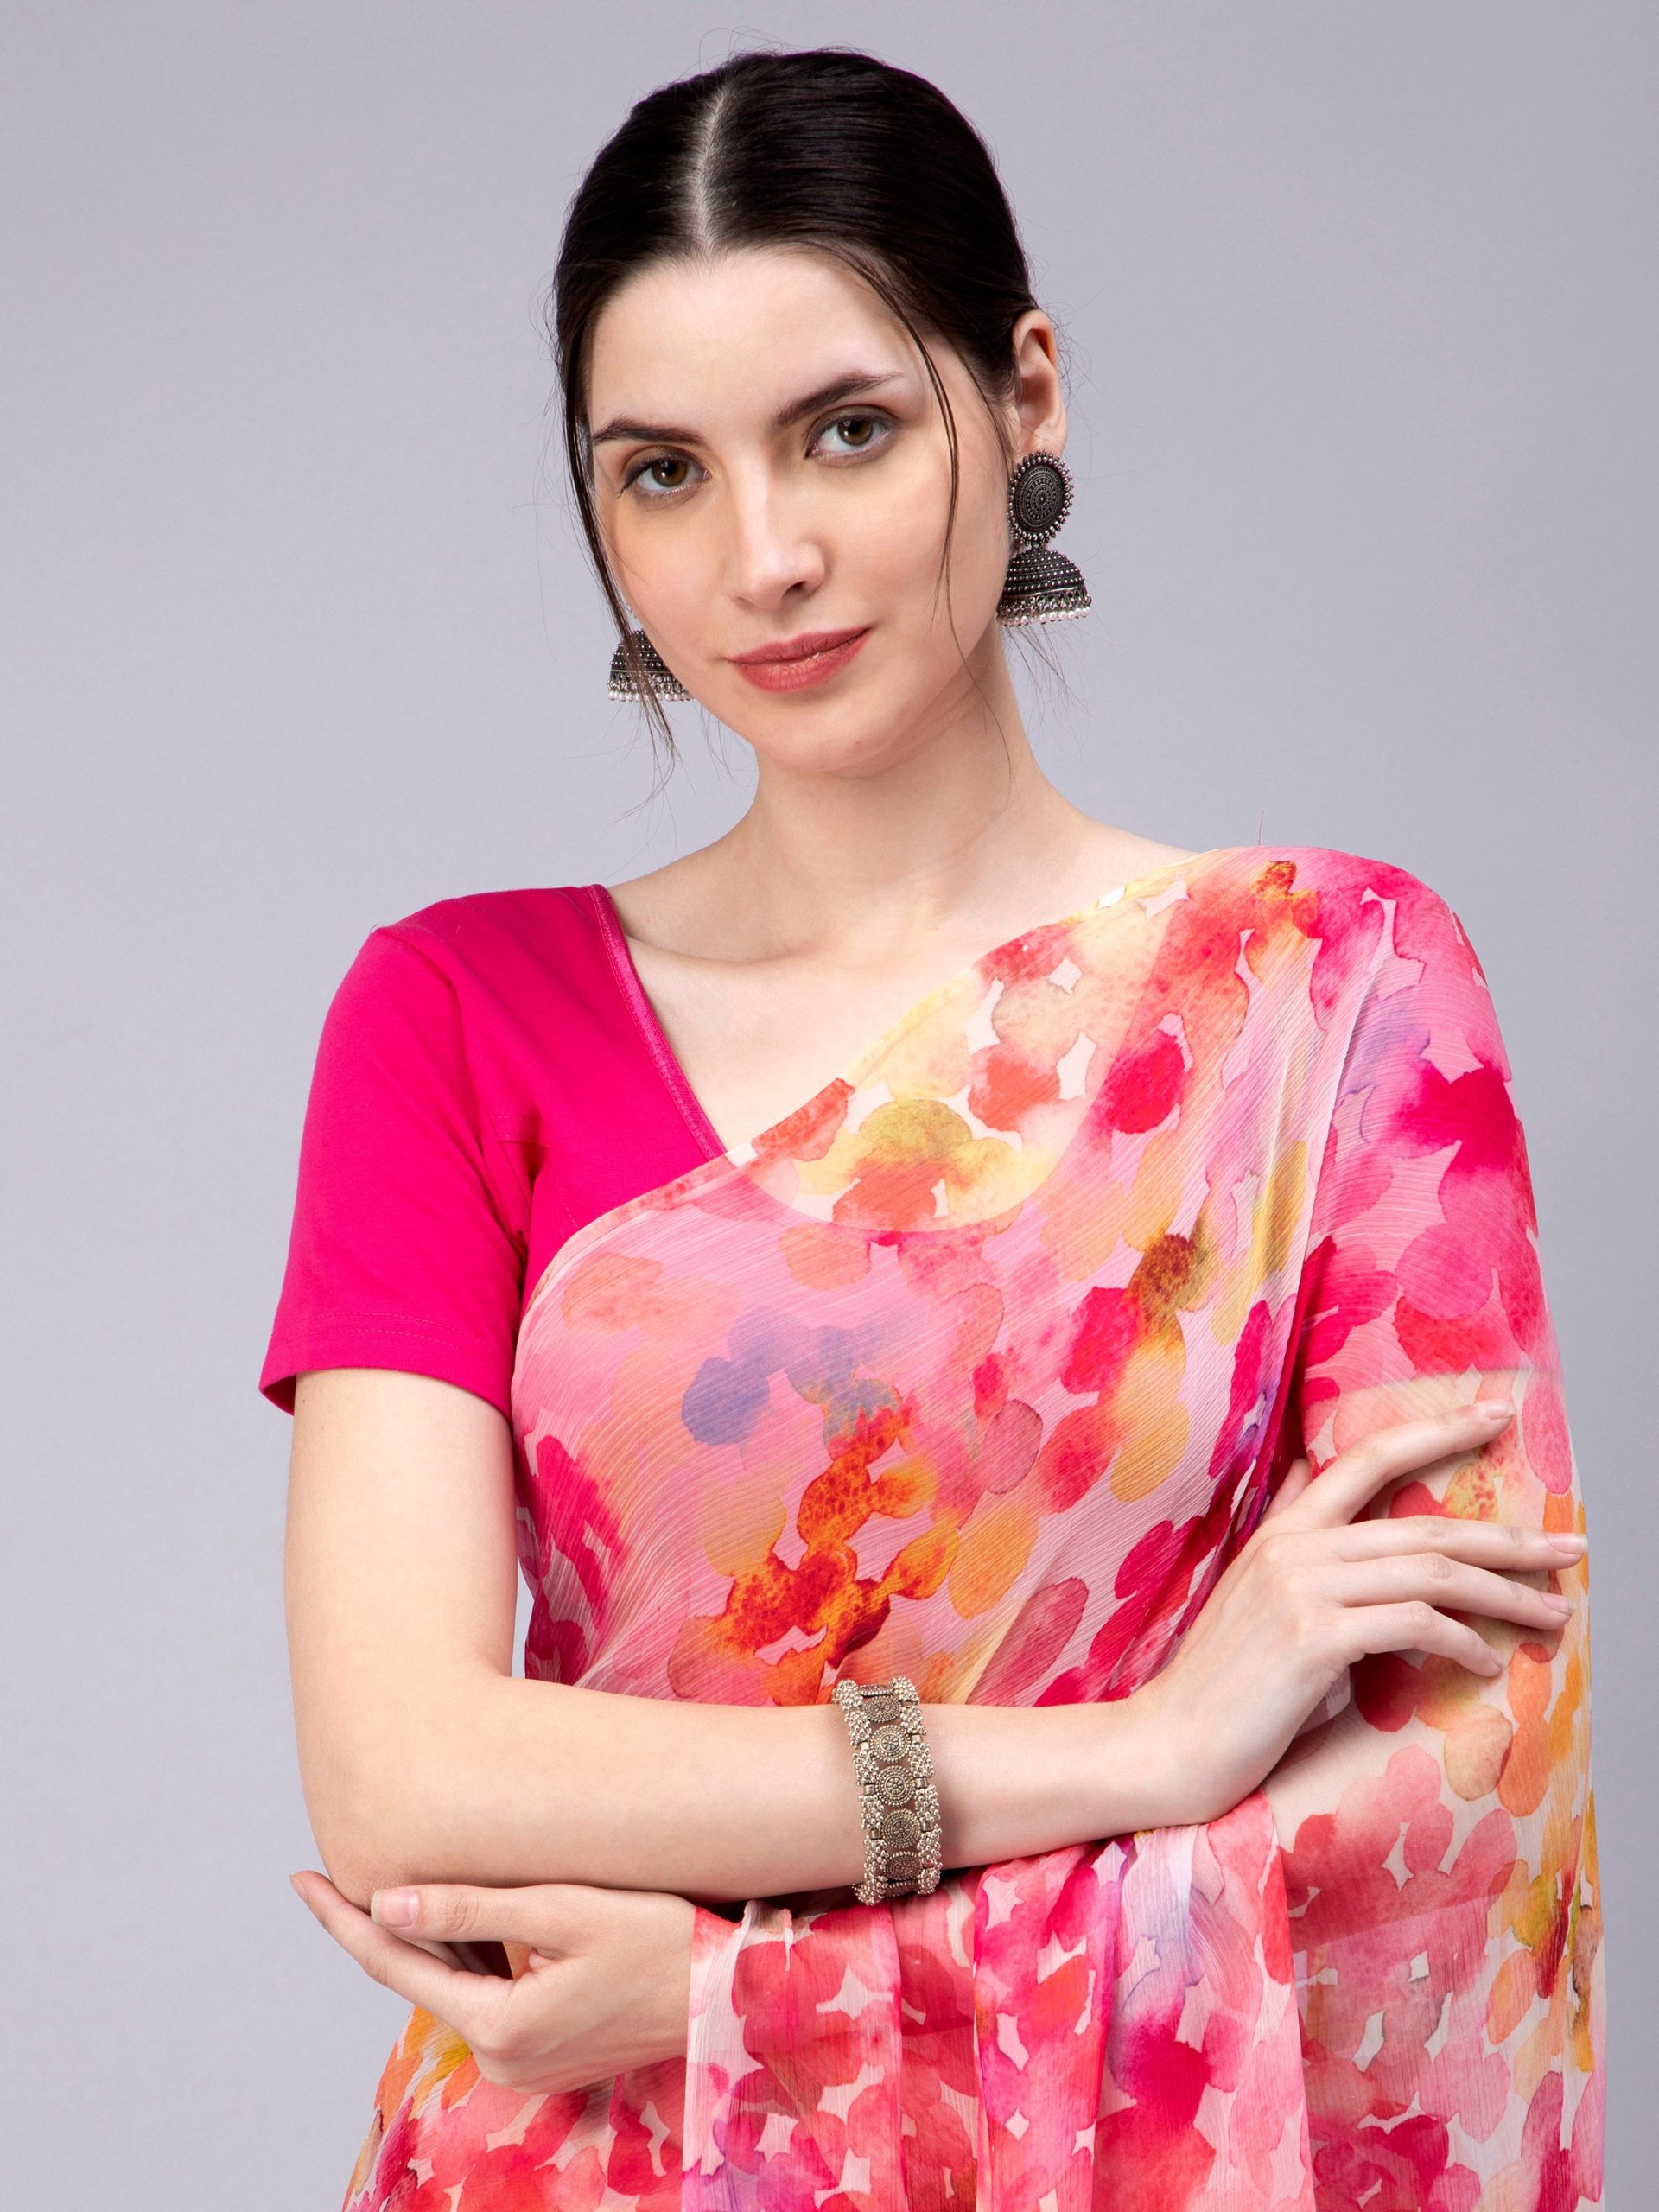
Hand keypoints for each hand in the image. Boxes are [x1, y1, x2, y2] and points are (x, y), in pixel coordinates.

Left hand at [289, 1869, 697, 2095]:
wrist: (735, 1989)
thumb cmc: (664, 1935)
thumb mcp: (565, 1907)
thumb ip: (471, 1907)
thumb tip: (385, 1902)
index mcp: (499, 2026)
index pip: (394, 1964)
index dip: (342, 1918)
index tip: (301, 1878)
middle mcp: (504, 2060)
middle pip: (421, 1980)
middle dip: (382, 1927)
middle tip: (337, 1868)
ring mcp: (528, 2066)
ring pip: (455, 1990)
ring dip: (430, 1942)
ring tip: (400, 1885)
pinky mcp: (551, 2056)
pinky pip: (489, 2003)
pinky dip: (470, 1962)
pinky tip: (465, 1922)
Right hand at [1130, 1398, 1586, 1829]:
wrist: (1168, 1743)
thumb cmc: (1221, 1682)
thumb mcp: (1254, 1591)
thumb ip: (1293, 1533)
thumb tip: (1316, 1472)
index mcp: (1283, 1530)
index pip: (1368, 1456)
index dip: (1437, 1429)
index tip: (1498, 1414)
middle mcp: (1293, 1547)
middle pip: (1423, 1524)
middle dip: (1509, 1537)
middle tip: (1571, 1548)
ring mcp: (1300, 1590)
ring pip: (1429, 1571)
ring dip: (1504, 1595)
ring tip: (1553, 1615)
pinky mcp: (1312, 1640)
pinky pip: (1411, 1625)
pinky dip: (1461, 1641)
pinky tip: (1487, 1663)